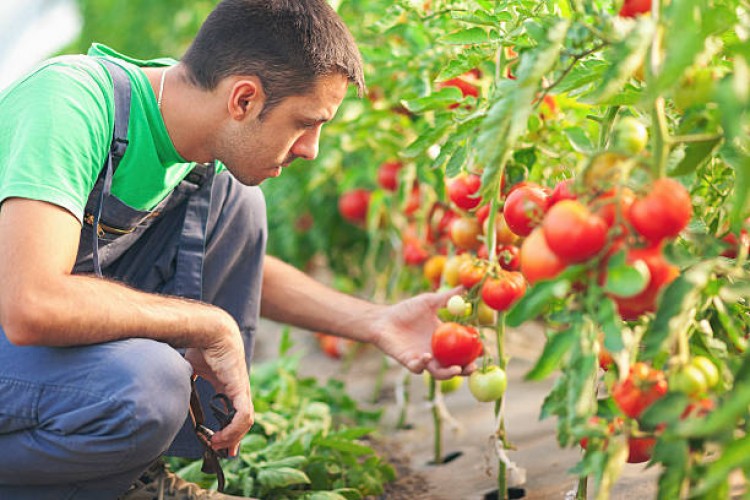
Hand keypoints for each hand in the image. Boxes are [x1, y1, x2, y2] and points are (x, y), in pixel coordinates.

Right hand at [184, 315, 253, 455]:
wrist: (208, 330)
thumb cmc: (200, 345)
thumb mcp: (192, 370)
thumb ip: (188, 382)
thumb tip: (170, 393)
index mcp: (229, 383)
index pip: (236, 410)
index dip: (230, 428)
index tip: (220, 442)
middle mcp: (238, 387)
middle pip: (243, 419)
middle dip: (234, 439)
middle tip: (223, 452)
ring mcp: (241, 388)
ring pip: (246, 421)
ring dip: (232, 437)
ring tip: (217, 444)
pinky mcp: (240, 388)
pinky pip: (243, 415)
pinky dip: (233, 429)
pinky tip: (220, 436)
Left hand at [368, 287, 475, 379]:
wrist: (383, 319)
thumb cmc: (405, 310)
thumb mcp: (429, 301)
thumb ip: (448, 297)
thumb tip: (467, 287)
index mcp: (444, 339)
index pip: (463, 349)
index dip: (474, 352)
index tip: (484, 349)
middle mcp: (436, 353)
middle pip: (455, 366)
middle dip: (467, 369)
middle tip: (474, 366)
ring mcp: (424, 359)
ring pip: (439, 373)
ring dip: (449, 373)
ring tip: (458, 369)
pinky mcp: (409, 362)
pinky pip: (418, 368)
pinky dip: (423, 364)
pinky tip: (427, 356)